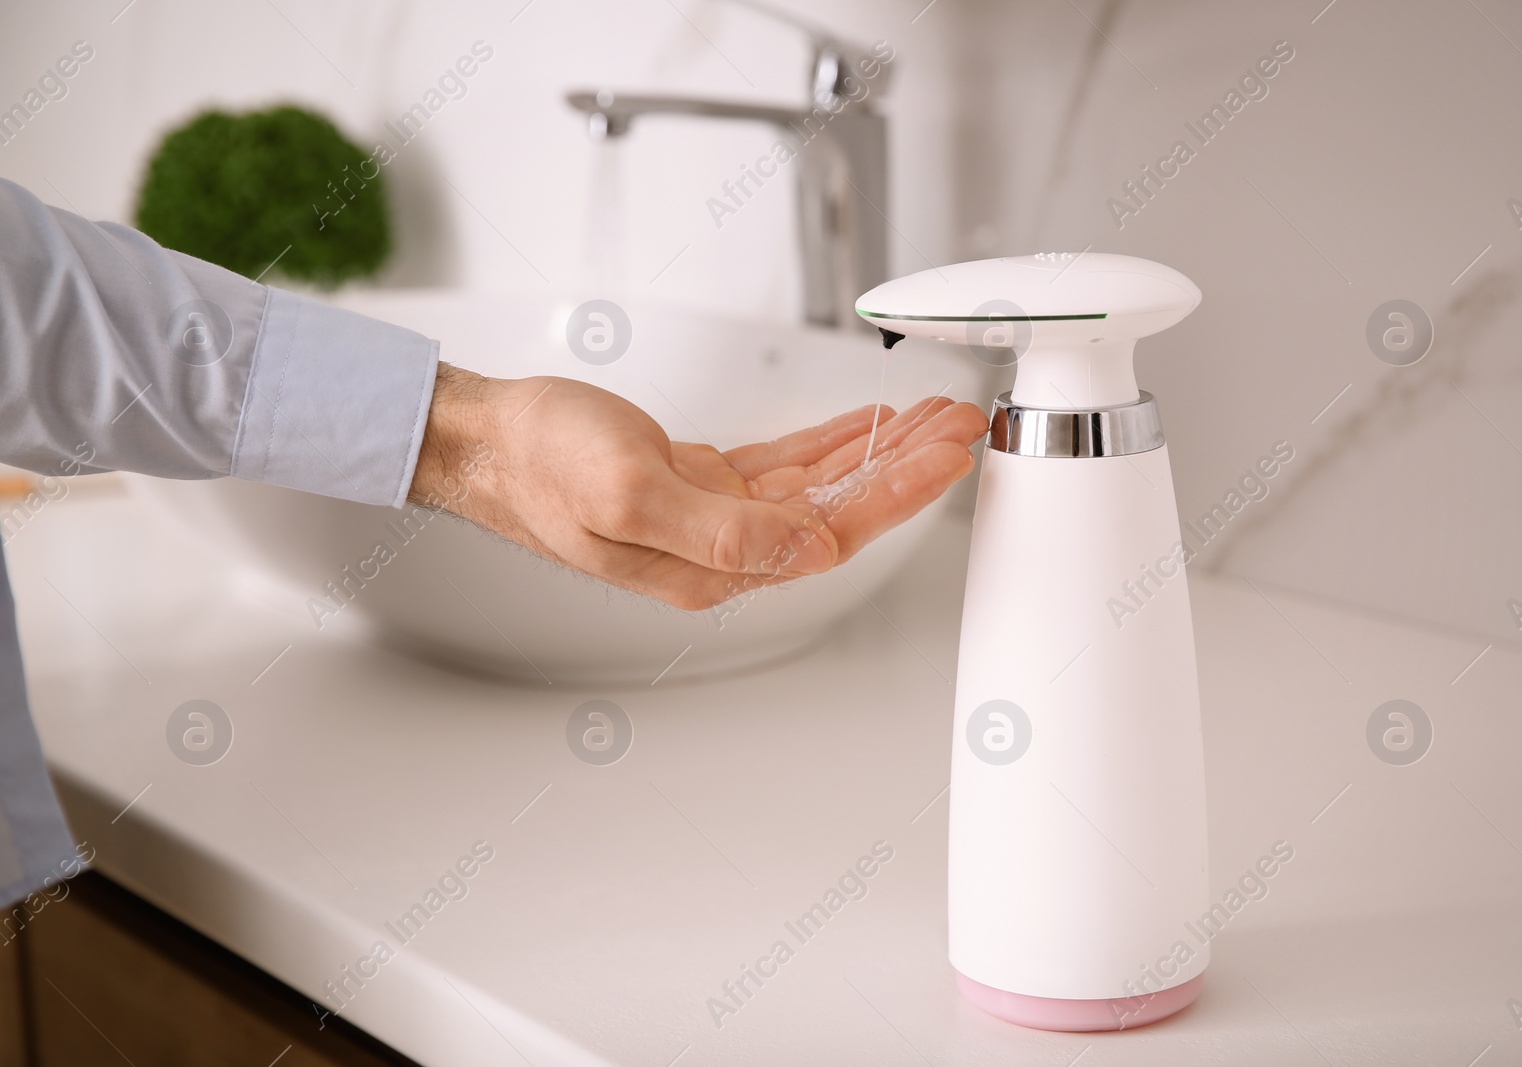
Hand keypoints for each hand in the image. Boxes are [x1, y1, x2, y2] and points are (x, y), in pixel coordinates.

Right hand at [408, 364, 988, 609]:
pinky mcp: (702, 484)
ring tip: (930, 417)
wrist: (489, 442)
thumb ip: (723, 532)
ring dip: (876, 448)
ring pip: (819, 483)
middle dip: (906, 465)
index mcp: (713, 565)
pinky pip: (784, 464)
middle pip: (840, 507)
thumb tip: (812, 556)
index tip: (948, 453)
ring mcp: (715, 516)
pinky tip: (865, 424)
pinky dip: (829, 440)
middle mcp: (723, 549)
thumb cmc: (541, 464)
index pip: (832, 530)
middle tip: (960, 423)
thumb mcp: (628, 492)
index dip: (898, 489)